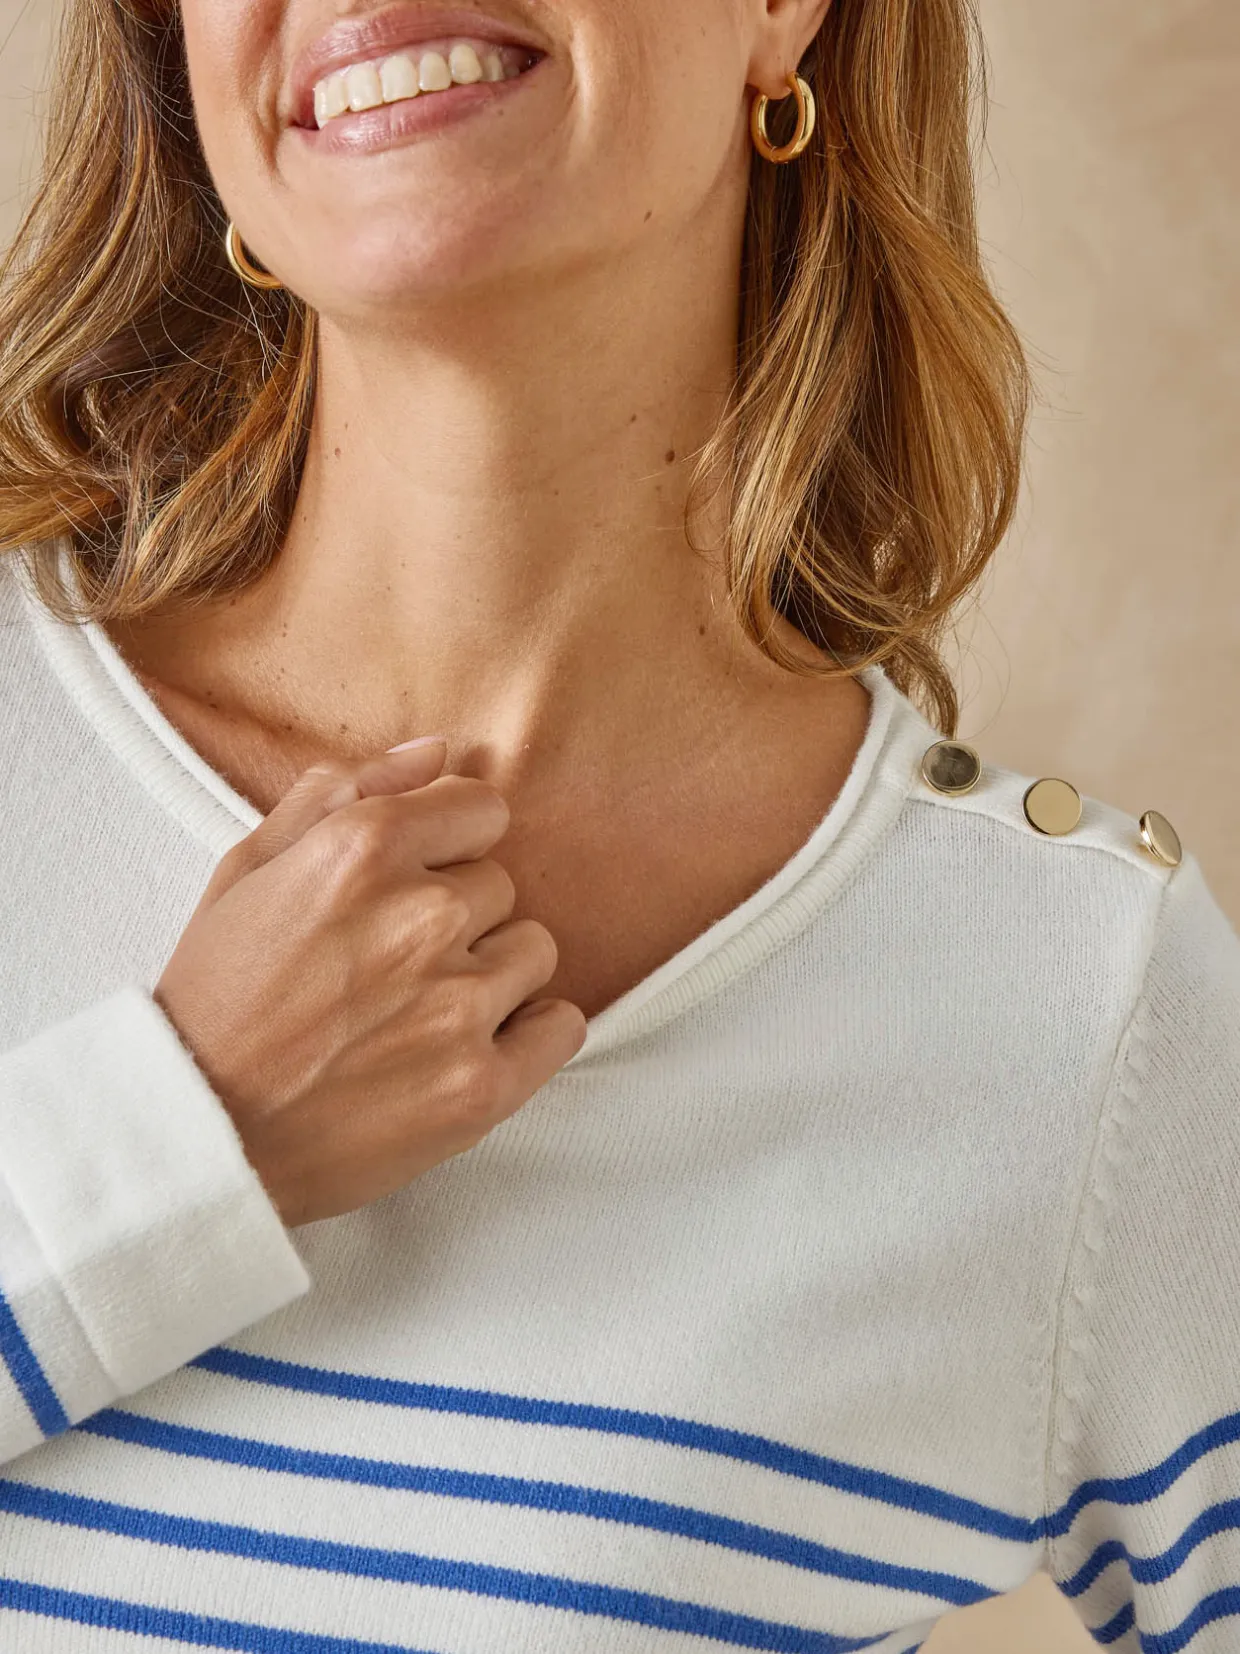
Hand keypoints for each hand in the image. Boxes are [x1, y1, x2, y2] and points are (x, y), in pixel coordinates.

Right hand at [153, 738, 586, 1226]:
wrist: (198, 1135)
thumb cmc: (217, 998)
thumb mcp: (251, 869)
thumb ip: (345, 792)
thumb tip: (435, 752)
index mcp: (363, 849)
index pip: (482, 808)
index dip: (448, 846)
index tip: (414, 885)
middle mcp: (422, 917)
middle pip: (501, 886)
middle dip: (458, 917)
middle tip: (392, 965)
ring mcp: (458, 1004)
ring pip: (535, 951)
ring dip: (492, 975)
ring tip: (421, 1011)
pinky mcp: (481, 1084)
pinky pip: (563, 1025)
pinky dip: (530, 1034)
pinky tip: (470, 1045)